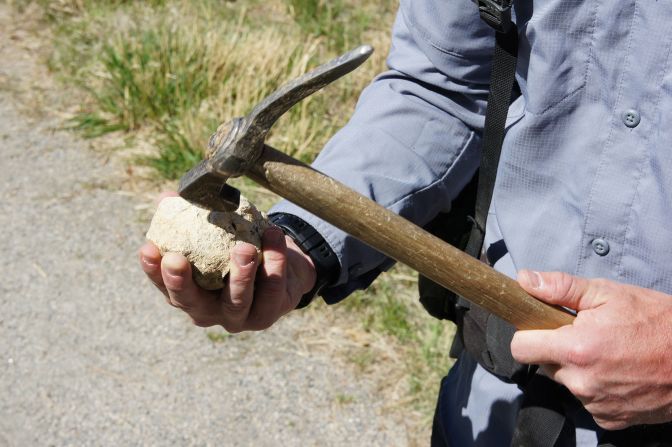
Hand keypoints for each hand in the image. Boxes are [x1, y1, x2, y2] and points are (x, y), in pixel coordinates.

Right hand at [138, 196, 316, 331]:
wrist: (286, 268)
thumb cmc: (241, 248)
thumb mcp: (217, 235)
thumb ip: (193, 218)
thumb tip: (168, 196)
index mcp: (191, 294)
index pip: (165, 285)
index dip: (153, 270)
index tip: (147, 247)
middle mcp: (210, 312)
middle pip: (192, 304)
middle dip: (181, 283)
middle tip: (176, 259)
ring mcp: (240, 318)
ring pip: (237, 301)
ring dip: (239, 275)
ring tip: (242, 249)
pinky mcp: (268, 314)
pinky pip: (272, 288)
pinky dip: (274, 261)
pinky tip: (273, 236)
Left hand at [511, 270, 671, 429]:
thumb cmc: (657, 322)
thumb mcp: (608, 294)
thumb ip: (560, 288)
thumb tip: (524, 280)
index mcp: (575, 349)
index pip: (521, 348)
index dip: (528, 334)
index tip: (542, 327)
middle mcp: (581, 382)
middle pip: (545, 365)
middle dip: (558, 349)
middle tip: (586, 335)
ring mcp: (595, 404)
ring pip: (567, 382)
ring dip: (578, 369)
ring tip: (608, 353)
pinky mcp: (610, 419)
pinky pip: (587, 401)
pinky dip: (597, 388)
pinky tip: (618, 373)